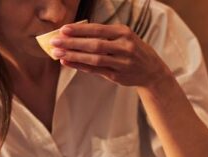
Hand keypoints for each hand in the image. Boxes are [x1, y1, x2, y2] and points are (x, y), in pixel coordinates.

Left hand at [50, 22, 169, 87]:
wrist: (151, 70)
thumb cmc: (133, 50)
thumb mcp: (124, 37)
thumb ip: (104, 35)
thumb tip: (75, 34)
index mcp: (124, 33)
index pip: (98, 30)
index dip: (79, 30)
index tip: (63, 30)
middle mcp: (124, 47)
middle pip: (94, 44)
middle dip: (72, 43)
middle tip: (55, 42)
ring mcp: (122, 63)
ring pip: (94, 59)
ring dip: (74, 56)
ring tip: (58, 54)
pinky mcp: (118, 76)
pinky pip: (96, 71)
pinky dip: (80, 66)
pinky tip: (68, 63)